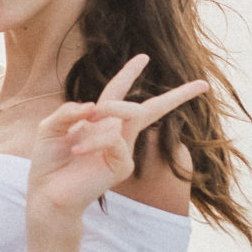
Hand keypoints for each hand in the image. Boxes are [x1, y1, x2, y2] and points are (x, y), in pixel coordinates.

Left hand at [27, 54, 207, 226]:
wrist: (47, 194)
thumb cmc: (49, 163)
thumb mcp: (50, 128)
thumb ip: (68, 112)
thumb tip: (93, 106)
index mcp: (99, 122)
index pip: (118, 93)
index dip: (129, 73)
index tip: (144, 57)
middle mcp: (116, 133)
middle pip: (151, 108)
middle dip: (178, 95)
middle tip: (203, 85)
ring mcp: (123, 150)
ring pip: (130, 114)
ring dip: (108, 111)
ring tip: (82, 129)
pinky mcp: (123, 166)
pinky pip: (115, 138)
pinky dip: (93, 140)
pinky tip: (77, 151)